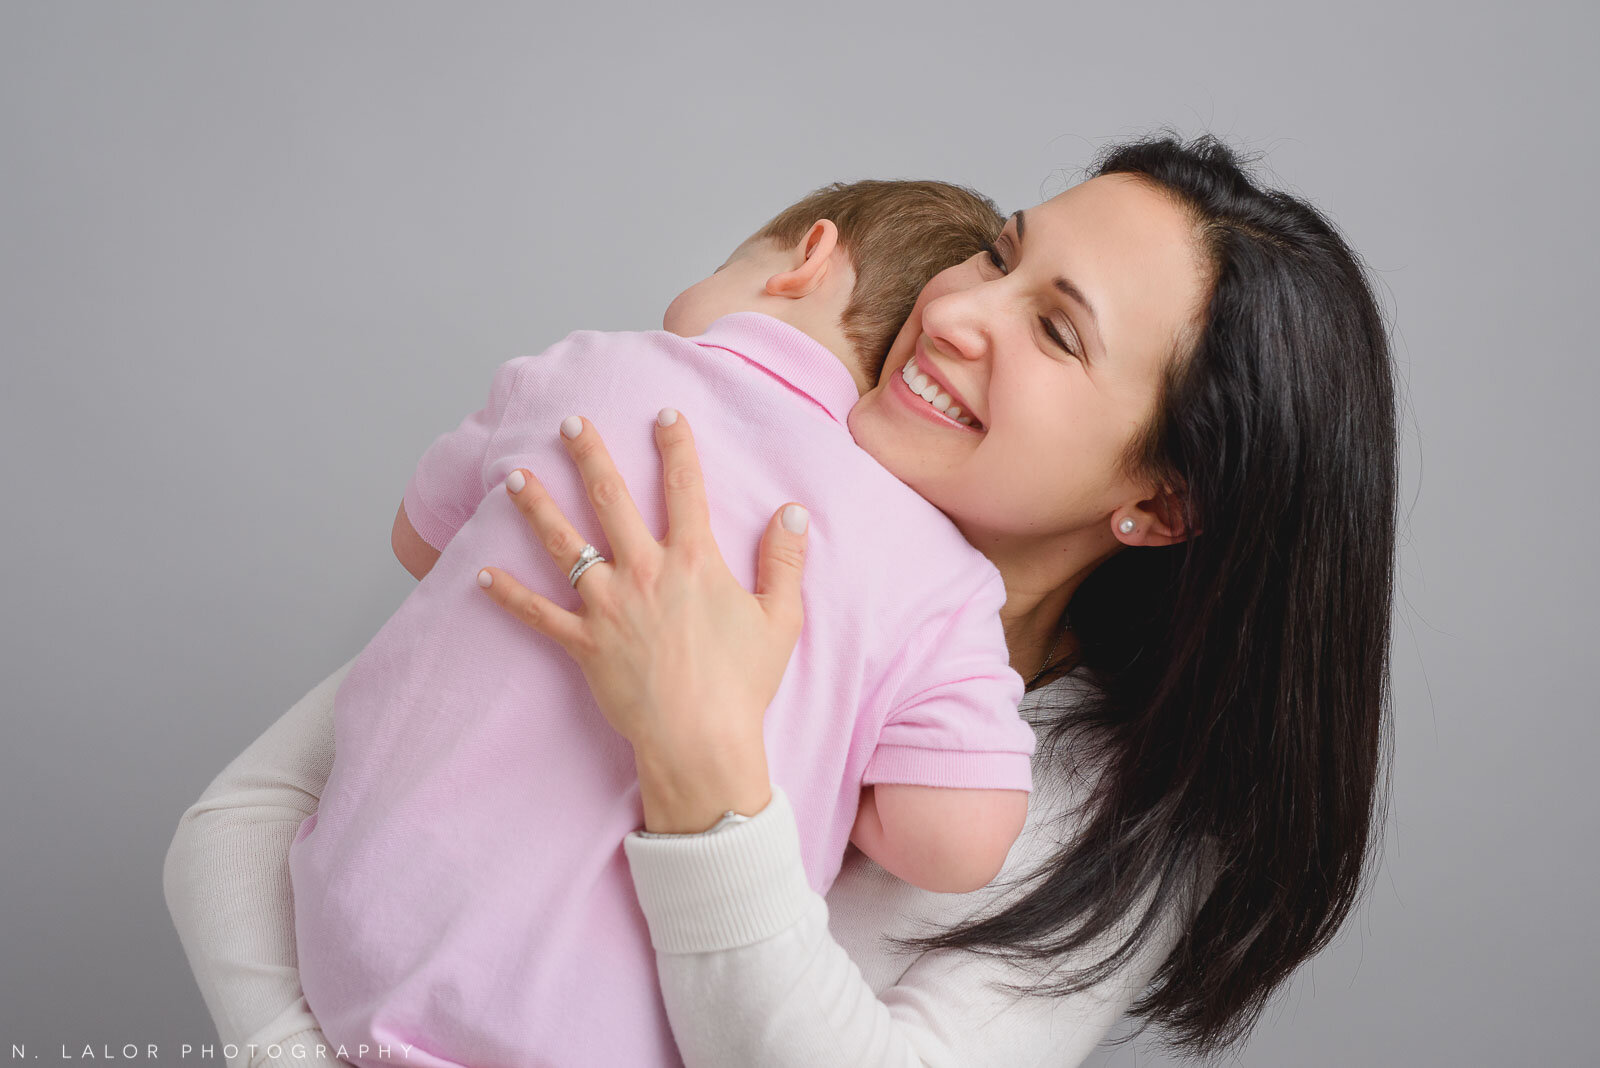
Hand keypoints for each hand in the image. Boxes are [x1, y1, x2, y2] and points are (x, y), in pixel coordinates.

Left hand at [475, 409, 810, 830]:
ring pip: (564, 545)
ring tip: (514, 477)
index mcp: (692, 561)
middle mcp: (643, 572)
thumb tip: (794, 511)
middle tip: (570, 423)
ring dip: (537, 507)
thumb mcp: (781, 618)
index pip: (684, 488)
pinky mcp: (583, 643)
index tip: (664, 413)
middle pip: (610, 499)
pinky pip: (538, 615)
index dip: (675, 446)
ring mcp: (607, 606)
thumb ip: (784, 560)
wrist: (700, 741)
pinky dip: (510, 596)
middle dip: (589, 455)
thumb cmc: (743, 684)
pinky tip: (482, 576)